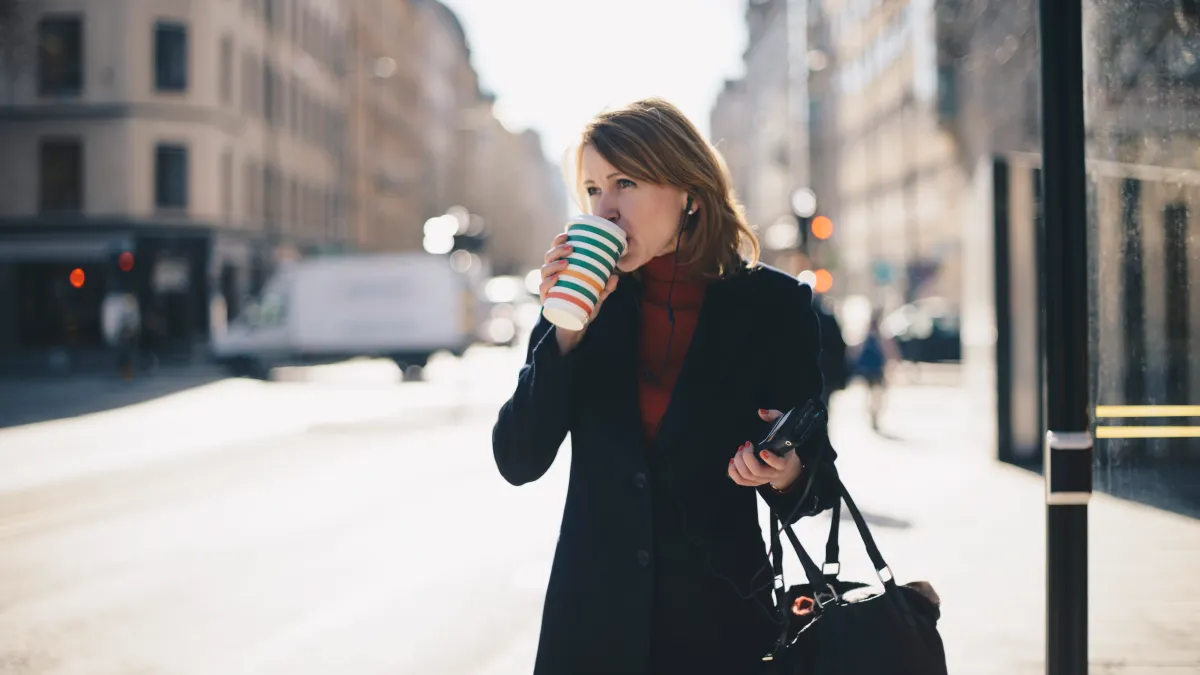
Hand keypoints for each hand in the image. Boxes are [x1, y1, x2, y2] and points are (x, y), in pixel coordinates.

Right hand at [539, 232, 618, 354]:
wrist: (574, 326)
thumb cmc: (583, 305)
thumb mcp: (598, 295)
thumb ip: (606, 287)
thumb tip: (615, 276)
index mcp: (561, 268)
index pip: (556, 250)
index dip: (558, 240)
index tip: (567, 234)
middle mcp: (551, 275)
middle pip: (549, 257)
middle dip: (557, 249)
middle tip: (571, 248)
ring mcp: (548, 287)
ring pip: (545, 270)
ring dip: (553, 264)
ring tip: (565, 263)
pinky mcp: (546, 299)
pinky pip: (544, 288)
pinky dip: (548, 282)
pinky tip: (555, 278)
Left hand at [728, 409, 802, 490]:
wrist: (785, 462)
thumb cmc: (782, 442)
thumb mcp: (783, 427)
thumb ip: (774, 417)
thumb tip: (761, 412)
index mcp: (783, 461)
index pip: (778, 464)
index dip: (770, 459)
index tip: (762, 450)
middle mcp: (773, 472)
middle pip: (756, 471)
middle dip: (747, 457)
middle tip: (746, 445)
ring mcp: (763, 479)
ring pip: (747, 475)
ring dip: (739, 462)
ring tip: (740, 450)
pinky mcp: (754, 482)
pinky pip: (741, 481)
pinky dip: (733, 471)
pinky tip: (732, 461)